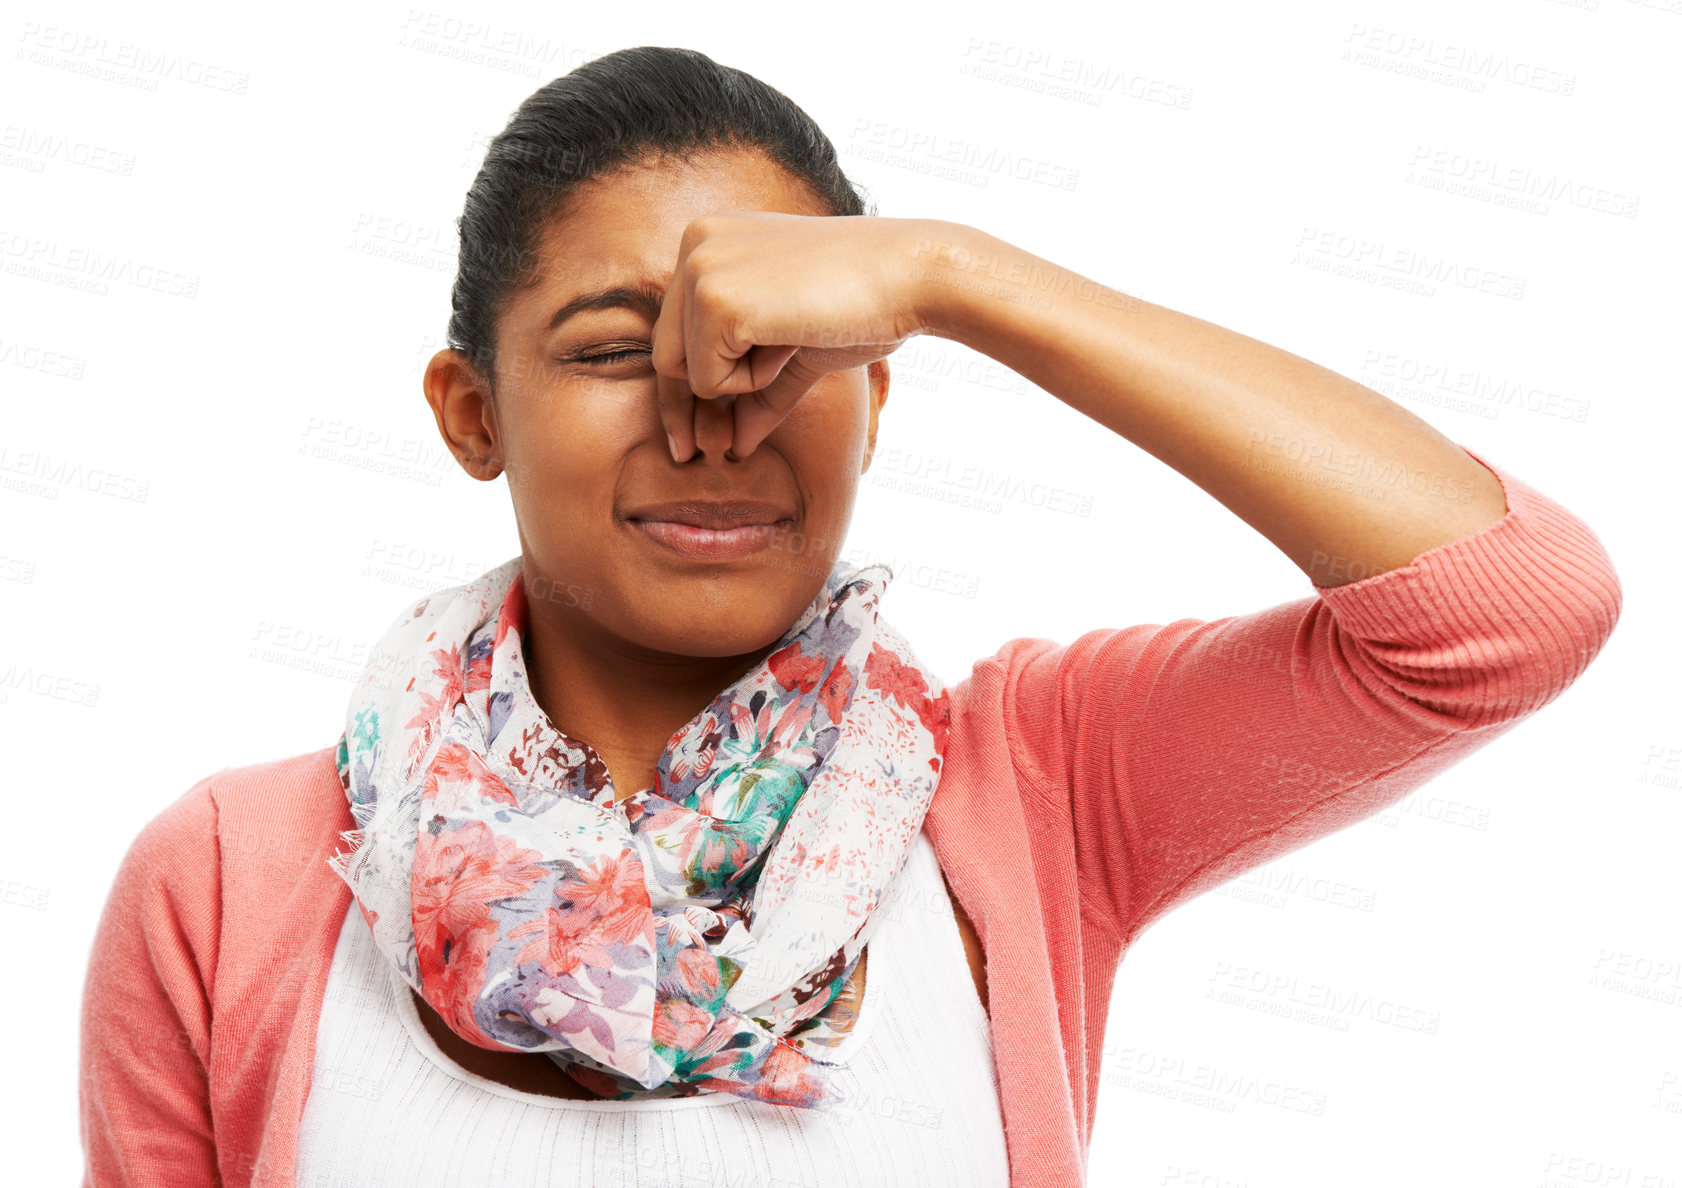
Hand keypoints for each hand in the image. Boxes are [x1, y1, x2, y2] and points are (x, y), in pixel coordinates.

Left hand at [650, 212, 936, 461]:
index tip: (687, 440)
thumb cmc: (865, 304)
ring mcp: (701, 269)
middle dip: (690, 408)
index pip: (674, 331)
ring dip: (742, 383)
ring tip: (792, 345)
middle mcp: (695, 244)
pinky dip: (753, 382)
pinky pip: (709, 381)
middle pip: (665, 354)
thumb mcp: (797, 350)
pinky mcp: (716, 300)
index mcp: (710, 239)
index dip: (681, 392)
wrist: (911, 276)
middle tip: (705, 450)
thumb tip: (734, 445)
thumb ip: (759, 391)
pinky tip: (792, 341)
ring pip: (685, 371)